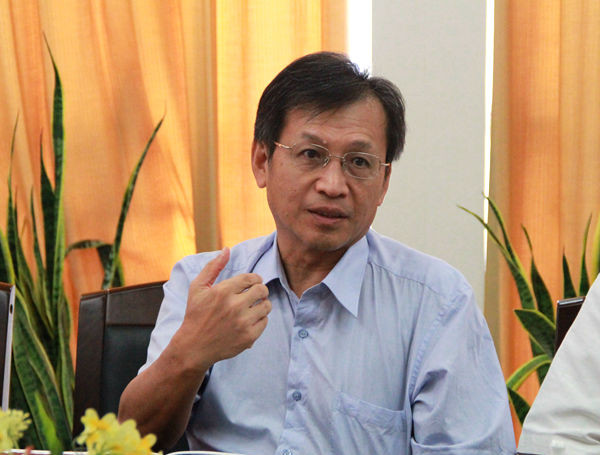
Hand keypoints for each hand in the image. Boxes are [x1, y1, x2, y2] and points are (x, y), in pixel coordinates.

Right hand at [174, 248, 270, 369]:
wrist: (194, 347)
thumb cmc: (196, 314)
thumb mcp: (198, 288)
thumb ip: (213, 267)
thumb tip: (227, 249)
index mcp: (223, 291)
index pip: (251, 278)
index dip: (254, 279)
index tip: (253, 282)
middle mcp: (234, 306)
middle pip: (262, 290)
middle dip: (260, 290)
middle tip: (254, 294)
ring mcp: (243, 322)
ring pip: (266, 305)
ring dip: (262, 304)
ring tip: (253, 307)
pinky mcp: (249, 337)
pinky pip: (265, 321)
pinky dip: (260, 319)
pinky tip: (250, 320)